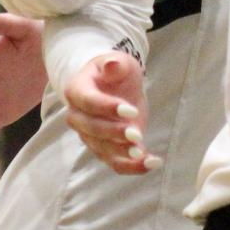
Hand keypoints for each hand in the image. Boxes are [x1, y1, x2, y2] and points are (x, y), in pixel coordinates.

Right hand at [64, 51, 157, 174]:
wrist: (114, 87)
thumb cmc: (115, 72)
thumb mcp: (120, 62)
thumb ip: (116, 64)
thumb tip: (112, 65)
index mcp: (77, 91)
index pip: (88, 102)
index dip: (108, 108)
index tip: (131, 110)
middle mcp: (78, 117)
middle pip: (91, 129)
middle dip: (114, 133)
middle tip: (136, 134)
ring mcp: (89, 135)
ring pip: (102, 149)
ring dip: (122, 154)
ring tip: (142, 153)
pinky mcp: (105, 149)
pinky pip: (115, 163)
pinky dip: (133, 167)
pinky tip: (152, 163)